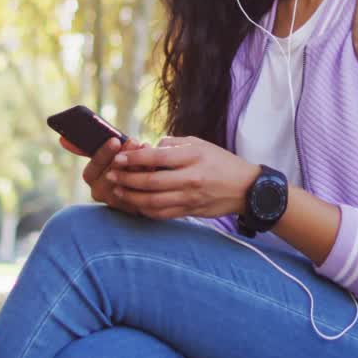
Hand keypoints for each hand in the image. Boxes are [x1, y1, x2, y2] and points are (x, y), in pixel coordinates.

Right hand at [60, 136, 146, 215]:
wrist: (140, 183)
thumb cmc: (120, 161)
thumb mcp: (107, 153)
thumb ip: (86, 148)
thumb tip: (61, 140)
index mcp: (91, 177)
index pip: (92, 169)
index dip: (103, 154)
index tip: (115, 140)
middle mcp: (100, 193)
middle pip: (110, 177)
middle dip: (123, 157)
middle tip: (135, 141)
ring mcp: (118, 203)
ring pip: (125, 185)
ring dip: (137, 166)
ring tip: (147, 149)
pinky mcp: (134, 209)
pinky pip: (140, 193)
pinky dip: (148, 176)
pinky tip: (154, 163)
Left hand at [107, 136, 261, 220]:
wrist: (246, 188)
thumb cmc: (222, 162)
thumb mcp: (201, 144)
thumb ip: (174, 145)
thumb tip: (151, 148)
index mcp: (193, 157)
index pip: (157, 158)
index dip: (134, 158)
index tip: (118, 157)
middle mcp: (191, 178)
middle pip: (151, 182)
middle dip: (126, 179)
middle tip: (111, 175)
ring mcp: (190, 198)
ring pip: (153, 202)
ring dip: (131, 198)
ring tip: (118, 191)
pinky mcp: (190, 211)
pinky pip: (162, 214)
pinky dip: (145, 210)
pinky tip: (135, 204)